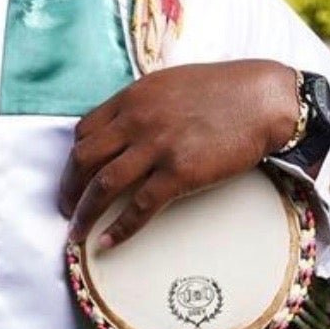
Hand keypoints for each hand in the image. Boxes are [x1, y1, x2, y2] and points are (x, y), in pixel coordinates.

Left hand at [58, 60, 299, 250]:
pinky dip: (119, 229)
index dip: (73, 158)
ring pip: (102, 185)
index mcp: (132, 98)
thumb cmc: (224, 90)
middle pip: (83, 159)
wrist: (264, 99)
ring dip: (83, 213)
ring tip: (75, 233)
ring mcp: (156, 147)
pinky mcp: (179, 173)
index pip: (84, 131)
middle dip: (67, 188)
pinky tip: (107, 243)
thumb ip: (144, 106)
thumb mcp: (171, 85)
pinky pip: (139, 207)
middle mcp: (136, 121)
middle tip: (65, 209)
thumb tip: (126, 130)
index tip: (72, 176)